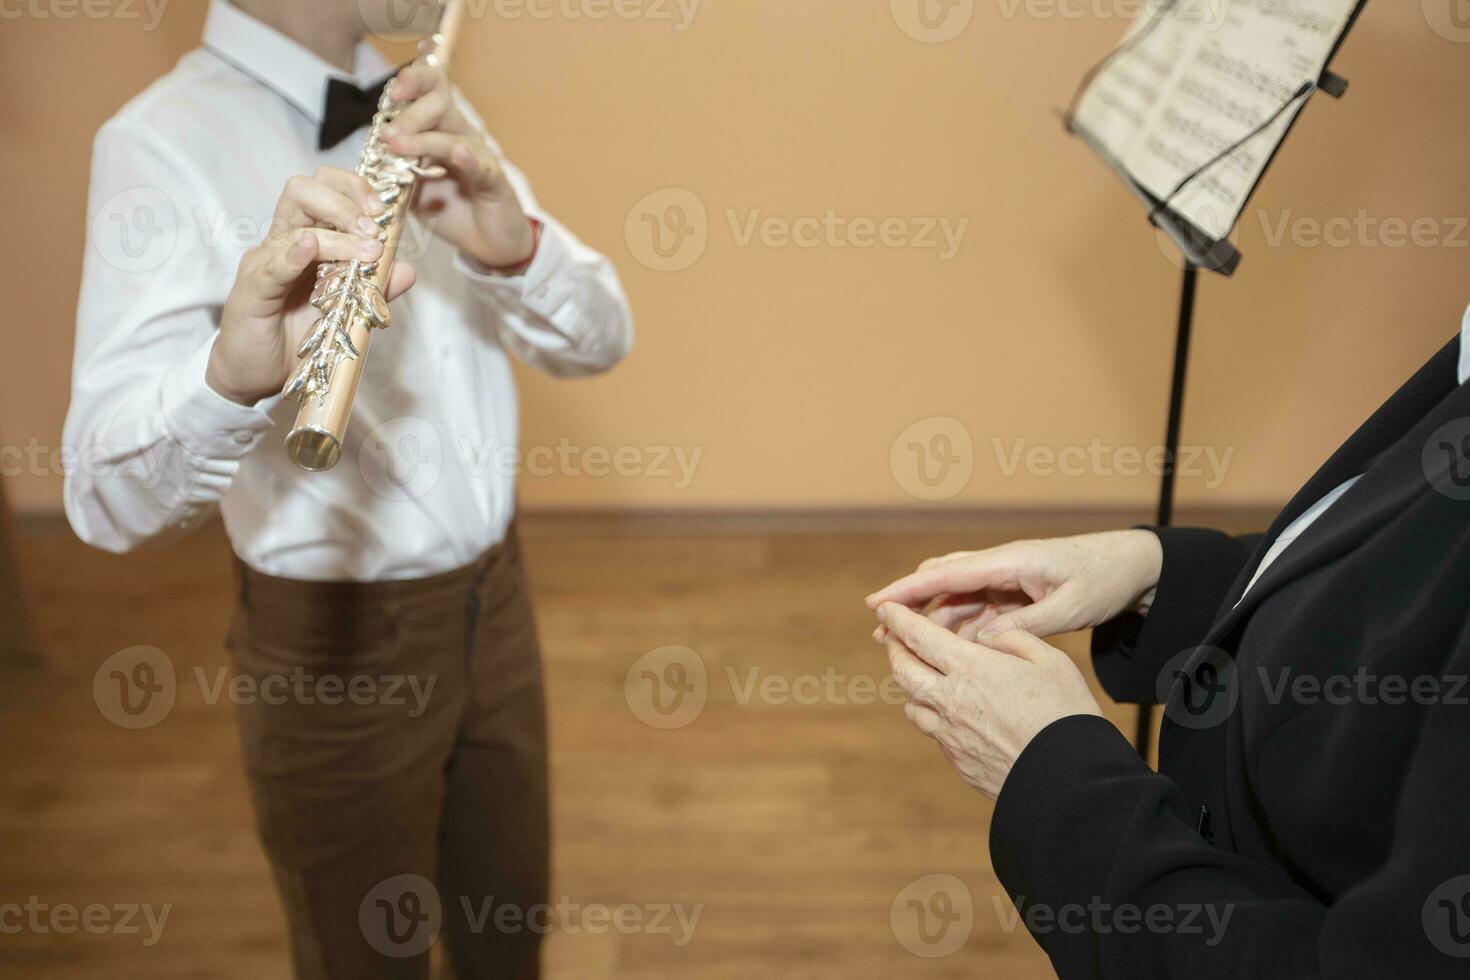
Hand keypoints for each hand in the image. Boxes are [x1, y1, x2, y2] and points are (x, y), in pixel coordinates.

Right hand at [208, 167, 416, 405]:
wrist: (256, 374)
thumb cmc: (298, 337)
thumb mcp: (346, 309)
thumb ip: (375, 287)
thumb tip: (407, 270)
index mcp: (305, 238)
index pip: (324, 189)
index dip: (355, 189)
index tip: (384, 211)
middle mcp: (282, 242)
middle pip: (303, 190)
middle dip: (346, 199)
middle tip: (375, 228)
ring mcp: (265, 262)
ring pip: (296, 226)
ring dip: (338, 235)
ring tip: (367, 251)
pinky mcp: (251, 289)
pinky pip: (273, 265)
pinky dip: (293, 254)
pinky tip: (311, 249)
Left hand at [380, 64, 536, 270]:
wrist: (486, 243)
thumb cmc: (450, 210)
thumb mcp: (413, 189)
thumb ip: (393, 171)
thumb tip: (366, 160)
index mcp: (440, 128)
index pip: (429, 88)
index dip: (411, 81)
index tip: (391, 94)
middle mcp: (460, 134)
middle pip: (440, 101)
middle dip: (409, 114)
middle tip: (388, 135)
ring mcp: (479, 157)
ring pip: (453, 136)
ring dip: (425, 139)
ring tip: (400, 145)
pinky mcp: (494, 182)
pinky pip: (480, 167)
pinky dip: (468, 159)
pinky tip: (458, 153)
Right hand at [865, 530, 1163, 642]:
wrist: (1131, 566)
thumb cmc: (1102, 581)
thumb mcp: (1070, 608)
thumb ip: (1026, 625)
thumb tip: (982, 644)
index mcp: (1009, 562)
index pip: (947, 574)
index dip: (908, 589)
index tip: (877, 602)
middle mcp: (1000, 565)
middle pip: (942, 582)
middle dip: (909, 605)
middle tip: (880, 632)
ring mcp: (1005, 577)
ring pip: (957, 597)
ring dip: (931, 619)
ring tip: (903, 645)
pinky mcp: (1014, 591)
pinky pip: (978, 608)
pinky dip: (959, 626)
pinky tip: (945, 647)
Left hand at [876, 602, 1103, 798]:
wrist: (1068, 781)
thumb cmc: (1066, 714)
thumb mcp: (1050, 661)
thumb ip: (1014, 640)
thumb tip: (988, 637)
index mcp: (971, 668)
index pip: (919, 637)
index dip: (898, 619)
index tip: (886, 608)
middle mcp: (950, 700)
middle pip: (903, 671)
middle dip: (894, 649)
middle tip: (893, 638)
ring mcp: (950, 735)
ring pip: (913, 705)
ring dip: (912, 686)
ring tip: (920, 677)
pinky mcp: (958, 761)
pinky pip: (935, 734)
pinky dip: (934, 717)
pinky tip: (949, 714)